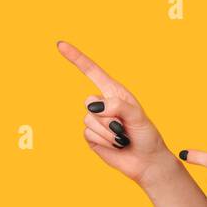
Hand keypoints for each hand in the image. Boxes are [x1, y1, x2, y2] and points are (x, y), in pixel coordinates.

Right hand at [56, 40, 172, 186]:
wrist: (145, 161)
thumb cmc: (146, 135)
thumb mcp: (138, 117)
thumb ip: (118, 106)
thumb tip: (93, 106)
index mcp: (115, 92)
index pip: (92, 71)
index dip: (76, 58)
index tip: (60, 45)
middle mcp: (103, 103)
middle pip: (89, 101)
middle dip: (108, 116)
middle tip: (125, 127)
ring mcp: (95, 120)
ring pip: (89, 120)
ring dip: (108, 132)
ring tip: (122, 137)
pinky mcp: (91, 136)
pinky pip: (88, 134)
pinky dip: (104, 141)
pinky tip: (115, 144)